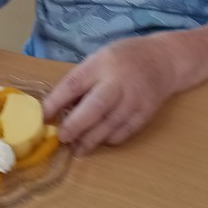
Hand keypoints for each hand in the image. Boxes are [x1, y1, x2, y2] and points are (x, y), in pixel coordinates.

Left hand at [43, 35, 178, 154]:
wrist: (164, 59)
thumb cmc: (124, 58)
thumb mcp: (98, 59)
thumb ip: (81, 81)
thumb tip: (58, 109)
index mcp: (100, 64)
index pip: (74, 84)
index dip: (55, 102)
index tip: (42, 117)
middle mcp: (118, 81)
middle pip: (95, 107)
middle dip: (75, 125)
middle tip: (62, 138)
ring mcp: (134, 98)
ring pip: (110, 124)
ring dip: (91, 139)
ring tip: (77, 149)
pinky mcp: (146, 113)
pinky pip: (125, 131)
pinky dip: (110, 139)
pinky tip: (101, 141)